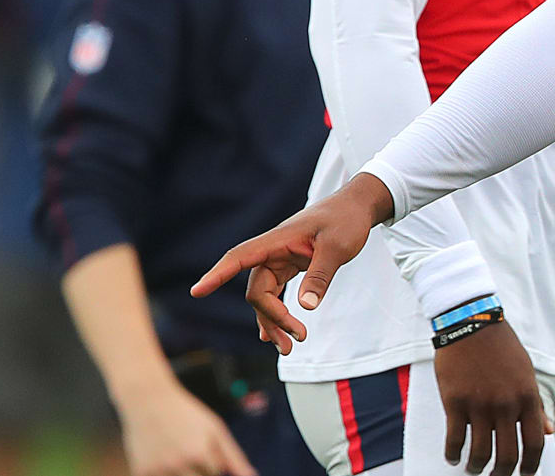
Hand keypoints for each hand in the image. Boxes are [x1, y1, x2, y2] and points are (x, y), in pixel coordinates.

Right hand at [119, 379, 255, 475]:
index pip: (215, 472)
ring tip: (176, 451)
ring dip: (181, 471)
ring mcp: (157, 470)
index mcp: (200, 453)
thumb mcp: (215, 429)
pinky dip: (163, 471)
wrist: (149, 401)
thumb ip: (234, 456)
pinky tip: (160, 455)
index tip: (201, 445)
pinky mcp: (140, 473)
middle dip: (198, 469)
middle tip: (189, 450)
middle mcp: (178, 464)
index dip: (210, 459)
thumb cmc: (186, 413)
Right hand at [189, 173, 392, 352]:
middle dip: (272, 317)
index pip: (239, 257)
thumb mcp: (338, 247)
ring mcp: (280, 260)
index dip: (218, 274)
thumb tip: (306, 306)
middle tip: (298, 338)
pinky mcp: (289, 267)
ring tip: (289, 347)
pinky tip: (276, 334)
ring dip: (274, 321)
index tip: (197, 291)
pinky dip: (277, 313)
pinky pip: (275, 294)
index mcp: (278, 240)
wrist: (358, 207)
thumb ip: (320, 276)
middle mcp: (273, 251)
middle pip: (258, 291)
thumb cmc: (347, 220)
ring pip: (265, 297)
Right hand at [434, 321, 552, 474]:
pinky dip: (453, 455)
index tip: (525, 474)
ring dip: (476, 467)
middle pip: (507, 456)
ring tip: (474, 468)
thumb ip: (536, 404)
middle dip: (502, 474)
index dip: (531, 466)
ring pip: (480, 454)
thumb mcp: (527, 373)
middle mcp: (506, 405)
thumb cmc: (501, 347)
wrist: (472, 323)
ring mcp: (480, 405)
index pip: (535, 443)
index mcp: (527, 397)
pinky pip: (454, 441)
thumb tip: (549, 431)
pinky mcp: (455, 402)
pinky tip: (453, 457)